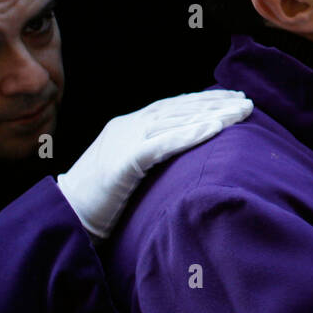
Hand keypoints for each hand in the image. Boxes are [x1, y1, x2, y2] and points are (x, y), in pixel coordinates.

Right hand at [57, 89, 252, 240]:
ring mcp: (124, 140)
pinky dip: (189, 135)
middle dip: (217, 104)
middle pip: (180, 109)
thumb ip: (150, 152)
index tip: (235, 98)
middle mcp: (128, 125)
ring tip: (242, 113)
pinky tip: (214, 129)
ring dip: (213, 115)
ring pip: (176, 121)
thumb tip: (183, 149)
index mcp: (129, 125)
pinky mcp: (124, 162)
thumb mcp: (127, 166)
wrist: (64, 214)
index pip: (175, 106)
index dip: (206, 100)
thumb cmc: (98, 197)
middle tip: (248, 103)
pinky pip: (162, 145)